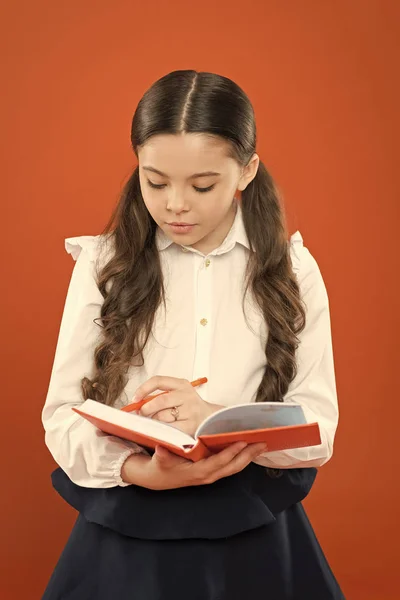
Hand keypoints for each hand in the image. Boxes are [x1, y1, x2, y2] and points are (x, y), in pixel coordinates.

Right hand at [121, 441, 266, 489]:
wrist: (159, 478)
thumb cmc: (161, 466)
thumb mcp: (160, 459)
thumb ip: (162, 455)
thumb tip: (160, 448)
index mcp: (198, 472)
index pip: (219, 462)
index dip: (231, 452)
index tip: (242, 442)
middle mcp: (208, 476)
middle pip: (233, 467)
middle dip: (248, 455)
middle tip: (262, 443)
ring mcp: (212, 476)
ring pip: (235, 468)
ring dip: (249, 457)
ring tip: (262, 445)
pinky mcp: (213, 473)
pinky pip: (231, 467)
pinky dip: (242, 459)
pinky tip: (250, 450)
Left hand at [133, 376, 223, 436]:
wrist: (210, 418)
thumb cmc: (189, 407)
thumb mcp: (178, 394)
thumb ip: (161, 396)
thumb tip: (137, 403)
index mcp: (182, 384)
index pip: (158, 381)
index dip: (143, 389)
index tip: (134, 399)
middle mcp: (187, 395)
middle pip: (159, 401)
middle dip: (146, 409)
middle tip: (141, 415)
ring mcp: (190, 410)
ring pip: (162, 416)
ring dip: (153, 421)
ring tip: (154, 423)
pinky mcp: (190, 425)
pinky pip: (169, 428)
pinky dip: (161, 430)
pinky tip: (160, 430)